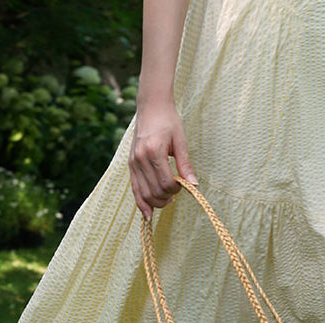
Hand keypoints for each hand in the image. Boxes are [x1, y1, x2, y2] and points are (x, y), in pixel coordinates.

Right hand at [128, 102, 197, 217]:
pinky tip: (147, 214)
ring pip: (144, 193)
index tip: (183, 185)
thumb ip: (185, 164)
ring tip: (167, 201)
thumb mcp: (180, 141)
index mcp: (154, 151)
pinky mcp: (130, 164)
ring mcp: (133, 162)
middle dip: (167, 198)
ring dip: (156, 202)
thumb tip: (194, 185)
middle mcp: (140, 158)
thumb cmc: (168, 122)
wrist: (151, 107)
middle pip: (154, 190)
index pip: (166, 182)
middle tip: (176, 195)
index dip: (177, 189)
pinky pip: (134, 188)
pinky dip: (141, 202)